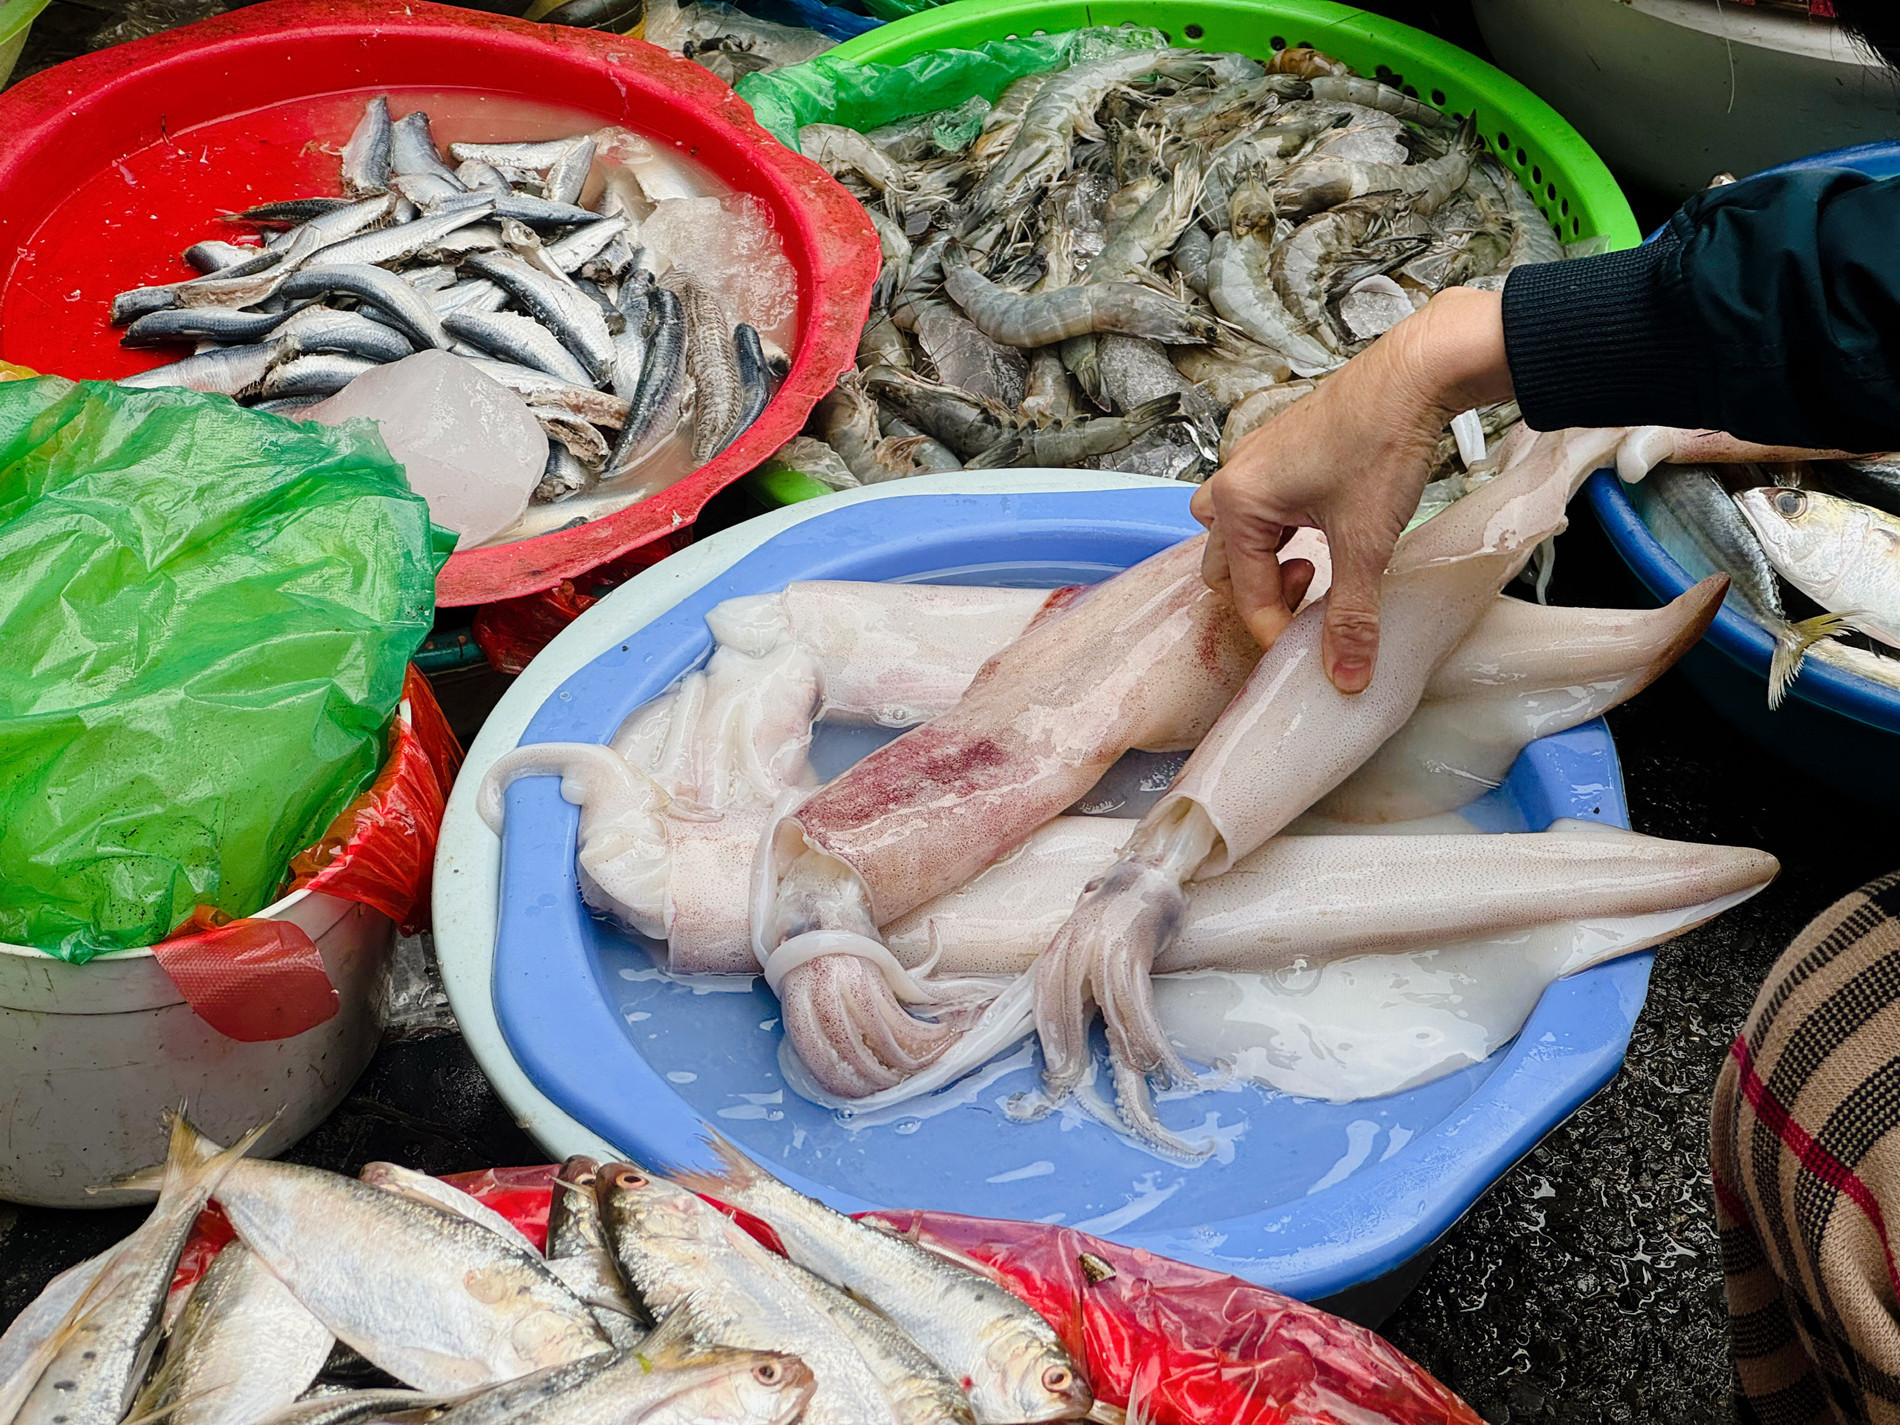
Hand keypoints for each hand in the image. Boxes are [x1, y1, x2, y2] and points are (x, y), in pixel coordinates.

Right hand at [1192, 287, 1513, 691]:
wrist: (1418, 372)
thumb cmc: (1381, 443)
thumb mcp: (1366, 543)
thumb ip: (1352, 616)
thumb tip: (1345, 676)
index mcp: (1238, 501)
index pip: (1243, 593)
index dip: (1277, 630)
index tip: (1313, 650)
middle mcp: (1235, 477)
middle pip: (1223, 563)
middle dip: (1264, 591)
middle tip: (1317, 591)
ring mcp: (1255, 459)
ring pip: (1236, 530)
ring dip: (1263, 560)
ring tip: (1317, 562)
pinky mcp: (1281, 447)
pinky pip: (1259, 504)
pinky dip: (1279, 530)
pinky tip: (1323, 530)